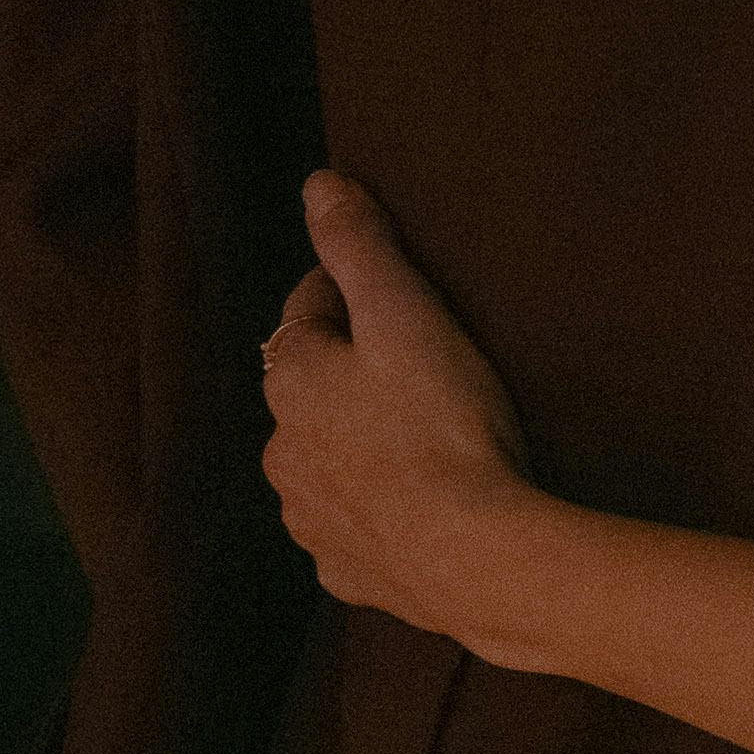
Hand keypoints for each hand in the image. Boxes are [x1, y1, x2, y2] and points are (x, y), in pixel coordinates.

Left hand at [260, 175, 565, 661]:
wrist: (472, 555)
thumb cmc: (444, 424)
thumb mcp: (409, 315)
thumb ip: (360, 247)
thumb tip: (318, 183)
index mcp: (292, 380)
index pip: (306, 311)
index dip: (347, 292)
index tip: (395, 289)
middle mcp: (281, 449)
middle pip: (309, 391)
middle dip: (348, 374)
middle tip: (418, 365)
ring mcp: (309, 516)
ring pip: (323, 462)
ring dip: (356, 445)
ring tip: (421, 439)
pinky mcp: (344, 569)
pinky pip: (350, 527)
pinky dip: (374, 511)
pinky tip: (419, 507)